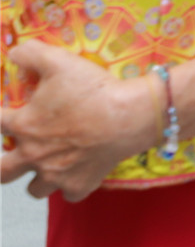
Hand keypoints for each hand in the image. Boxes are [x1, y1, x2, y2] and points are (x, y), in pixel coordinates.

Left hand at [0, 40, 159, 201]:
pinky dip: (71, 186)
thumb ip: (30, 53)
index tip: (8, 112)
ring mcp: (56, 174)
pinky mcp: (79, 185)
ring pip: (33, 190)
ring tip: (49, 166)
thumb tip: (13, 52)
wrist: (129, 116)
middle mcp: (32, 155)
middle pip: (3, 172)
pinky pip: (68, 195)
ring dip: (37, 178)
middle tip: (17, 153)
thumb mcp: (59, 60)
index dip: (1, 117)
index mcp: (23, 126)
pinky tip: (79, 173)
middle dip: (3, 164)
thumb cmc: (93, 89)